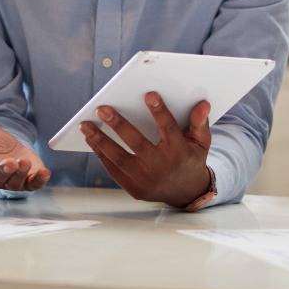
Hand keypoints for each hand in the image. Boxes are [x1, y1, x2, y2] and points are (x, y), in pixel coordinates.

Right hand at [0, 120, 50, 191]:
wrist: (7, 145)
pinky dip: (39, 180)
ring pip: (15, 182)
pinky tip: (44, 173)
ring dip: (21, 174)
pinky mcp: (28, 179)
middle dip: (4, 171)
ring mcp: (12, 179)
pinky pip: (33, 184)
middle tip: (10, 163)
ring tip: (24, 162)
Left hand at [80, 92, 212, 207]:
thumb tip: (203, 104)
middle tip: (102, 108)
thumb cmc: (191, 159)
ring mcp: (146, 180)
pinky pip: (114, 170)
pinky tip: (91, 140)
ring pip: (119, 158)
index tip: (149, 94)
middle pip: (137, 143)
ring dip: (100, 140)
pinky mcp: (134, 189)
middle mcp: (161, 167)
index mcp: (179, 152)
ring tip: (85, 125)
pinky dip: (101, 154)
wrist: (186, 194)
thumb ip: (199, 123)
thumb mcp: (201, 142)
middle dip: (118, 124)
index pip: (169, 129)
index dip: (160, 112)